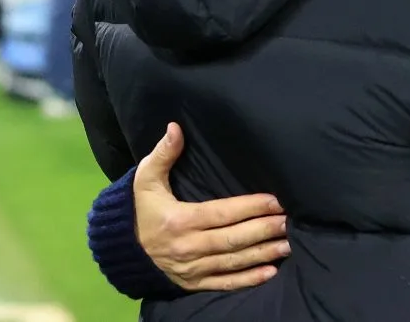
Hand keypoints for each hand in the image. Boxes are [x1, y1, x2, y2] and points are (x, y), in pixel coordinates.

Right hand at [133, 122, 288, 290]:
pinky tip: (270, 272)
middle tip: (289, 221)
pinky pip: (224, 283)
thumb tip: (175, 128)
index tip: (274, 201)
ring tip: (288, 244)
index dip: (250, 207)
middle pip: (232, 239)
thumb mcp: (145, 179)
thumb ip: (163, 154)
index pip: (222, 213)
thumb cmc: (140, 208)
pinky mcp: (194, 283)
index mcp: (179, 220)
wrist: (121, 249)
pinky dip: (248, 280)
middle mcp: (188, 247)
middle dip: (263, 230)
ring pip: (233, 262)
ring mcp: (192, 269)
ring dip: (262, 253)